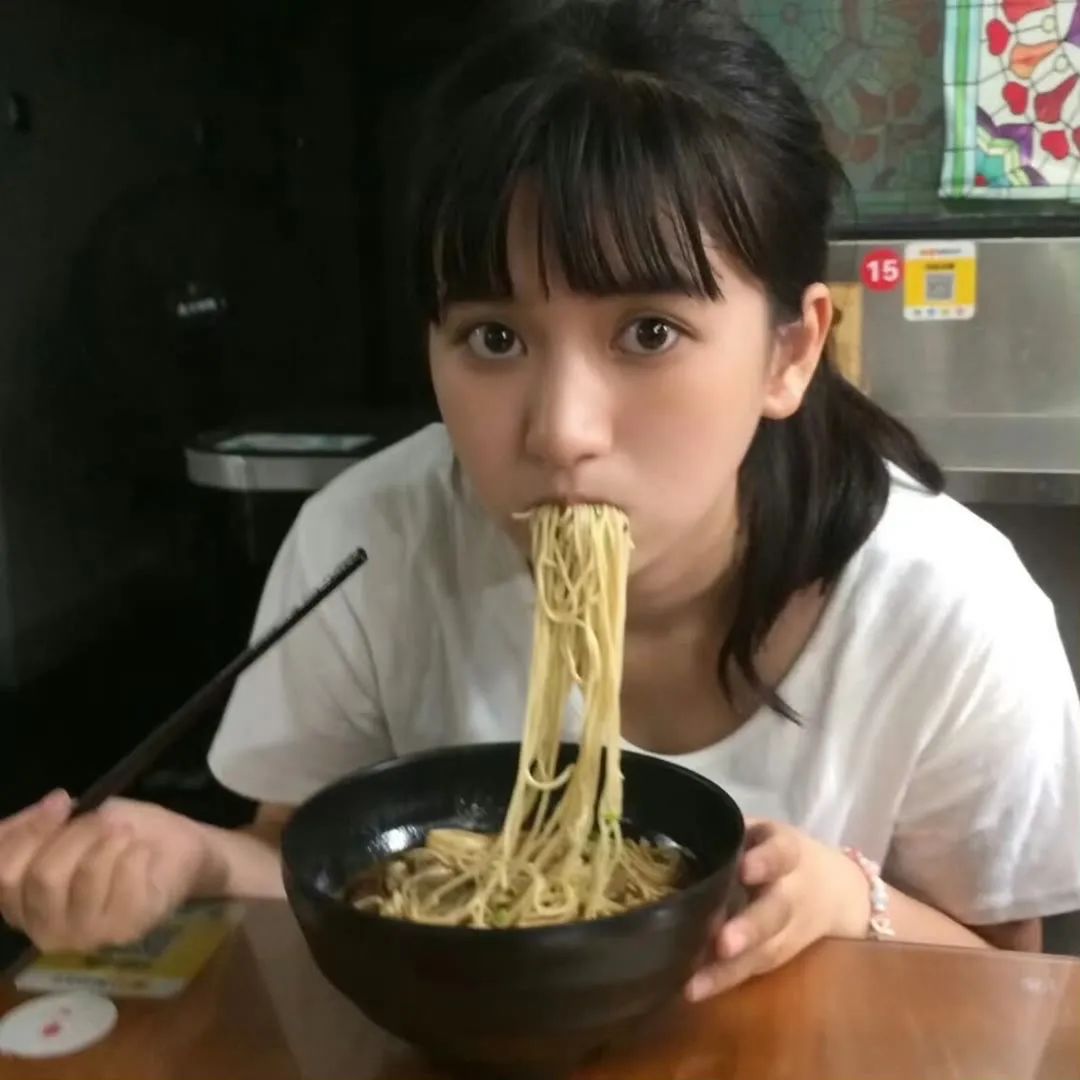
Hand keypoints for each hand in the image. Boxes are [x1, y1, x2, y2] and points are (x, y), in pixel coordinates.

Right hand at [0, 791, 223, 953]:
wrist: (176, 849)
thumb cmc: (119, 836)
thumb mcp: (73, 820)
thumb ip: (42, 824)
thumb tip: (48, 807)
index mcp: (20, 902)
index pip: (2, 874)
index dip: (28, 831)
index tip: (62, 800)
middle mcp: (44, 929)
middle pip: (41, 877)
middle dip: (75, 835)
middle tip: (104, 819)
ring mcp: (84, 936)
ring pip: (82, 879)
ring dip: (106, 842)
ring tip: (124, 831)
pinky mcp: (124, 930)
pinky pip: (123, 884)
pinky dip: (134, 855)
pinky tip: (142, 852)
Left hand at [686, 819, 869, 1001]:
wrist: (838, 889)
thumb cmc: (779, 852)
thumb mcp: (763, 833)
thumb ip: (730, 834)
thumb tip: (675, 830)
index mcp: (788, 850)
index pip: (782, 852)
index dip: (766, 861)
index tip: (745, 869)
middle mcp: (794, 892)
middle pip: (777, 910)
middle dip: (751, 927)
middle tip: (723, 943)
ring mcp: (792, 928)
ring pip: (767, 950)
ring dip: (731, 968)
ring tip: (695, 982)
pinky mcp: (783, 956)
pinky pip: (756, 970)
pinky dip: (725, 981)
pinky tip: (695, 989)